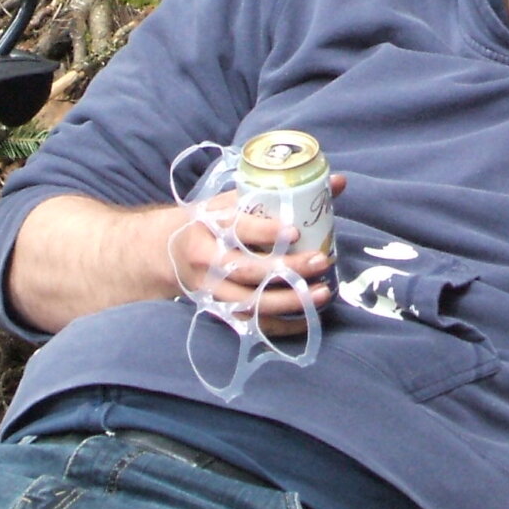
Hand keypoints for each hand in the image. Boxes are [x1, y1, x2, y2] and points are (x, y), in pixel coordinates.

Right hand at [168, 174, 344, 332]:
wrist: (170, 252)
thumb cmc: (212, 221)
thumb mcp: (234, 200)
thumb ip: (280, 193)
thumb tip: (339, 182)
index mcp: (207, 226)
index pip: (236, 229)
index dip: (265, 231)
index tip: (295, 230)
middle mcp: (205, 261)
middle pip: (247, 269)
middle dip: (287, 268)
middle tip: (321, 260)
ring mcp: (211, 290)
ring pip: (250, 302)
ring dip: (289, 301)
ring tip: (323, 293)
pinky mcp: (219, 311)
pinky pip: (252, 324)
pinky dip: (282, 326)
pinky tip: (310, 318)